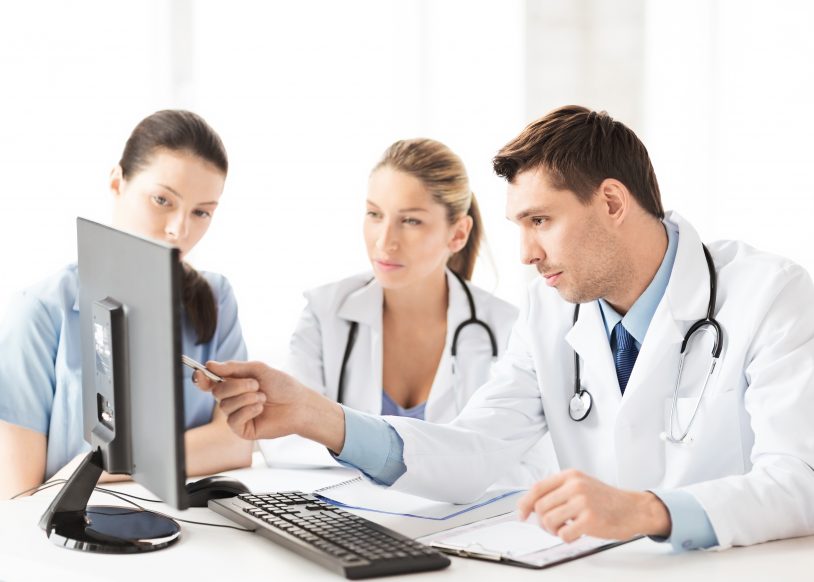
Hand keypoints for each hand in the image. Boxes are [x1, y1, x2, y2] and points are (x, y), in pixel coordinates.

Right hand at [194, 360, 345, 450]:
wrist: (299, 404)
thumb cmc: (282, 386)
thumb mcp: (258, 369)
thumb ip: (233, 368)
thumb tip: (210, 365)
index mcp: (234, 384)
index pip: (210, 383)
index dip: (202, 378)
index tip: (201, 373)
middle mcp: (233, 400)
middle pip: (217, 392)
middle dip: (237, 386)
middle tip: (256, 385)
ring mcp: (237, 415)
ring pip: (225, 405)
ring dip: (247, 398)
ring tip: (263, 397)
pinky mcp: (242, 429)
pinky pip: (233, 420)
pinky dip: (248, 410)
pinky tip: (260, 409)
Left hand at [517, 469, 671, 541]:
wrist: (634, 509)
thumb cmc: (606, 499)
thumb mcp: (581, 485)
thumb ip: (559, 490)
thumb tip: (531, 504)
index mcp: (570, 475)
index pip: (537, 488)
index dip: (525, 503)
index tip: (522, 514)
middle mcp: (575, 486)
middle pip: (540, 506)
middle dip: (542, 520)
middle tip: (553, 526)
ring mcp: (582, 502)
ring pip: (548, 520)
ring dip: (553, 530)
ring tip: (565, 528)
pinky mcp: (590, 519)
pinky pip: (563, 533)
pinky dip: (566, 537)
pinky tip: (575, 534)